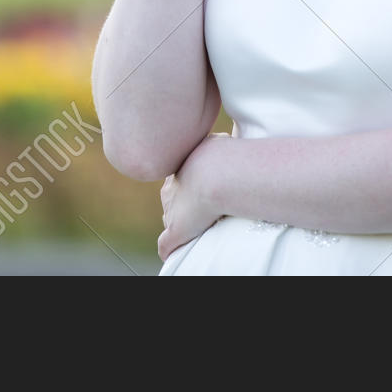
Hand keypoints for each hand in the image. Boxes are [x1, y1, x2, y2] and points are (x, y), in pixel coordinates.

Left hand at [157, 132, 229, 261]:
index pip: (180, 179)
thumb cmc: (223, 156)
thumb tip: (226, 138)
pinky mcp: (175, 231)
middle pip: (172, 198)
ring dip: (180, 224)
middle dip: (183, 203)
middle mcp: (171, 190)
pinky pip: (166, 244)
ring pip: (170, 219)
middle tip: (201, 207)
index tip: (203, 187)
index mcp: (180, 170)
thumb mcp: (218, 142)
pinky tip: (172, 253)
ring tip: (195, 228)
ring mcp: (171, 211)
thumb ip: (218, 142)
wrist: (217, 173)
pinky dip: (169, 249)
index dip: (191, 185)